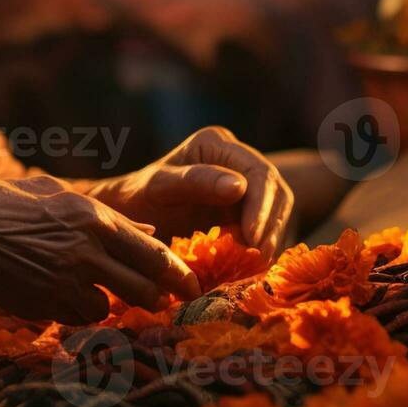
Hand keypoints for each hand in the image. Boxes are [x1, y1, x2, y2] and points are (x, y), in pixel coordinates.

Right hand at [0, 177, 200, 323]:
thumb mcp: (53, 193)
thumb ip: (106, 213)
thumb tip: (149, 230)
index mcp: (91, 215)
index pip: (151, 251)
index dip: (176, 272)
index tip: (190, 284)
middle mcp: (85, 249)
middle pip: (143, 285)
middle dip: (157, 295)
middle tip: (164, 300)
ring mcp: (65, 280)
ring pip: (110, 305)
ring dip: (111, 302)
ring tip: (99, 290)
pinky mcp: (45, 304)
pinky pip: (79, 317)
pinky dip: (80, 311)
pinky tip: (65, 296)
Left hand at [80, 126, 294, 258]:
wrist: (130, 213)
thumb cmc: (138, 198)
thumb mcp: (159, 187)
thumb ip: (195, 181)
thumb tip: (240, 187)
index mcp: (216, 142)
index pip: (258, 172)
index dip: (262, 207)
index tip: (253, 240)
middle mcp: (235, 156)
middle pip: (274, 189)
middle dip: (269, 225)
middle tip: (259, 258)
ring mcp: (243, 179)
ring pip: (277, 207)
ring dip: (271, 236)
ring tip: (256, 264)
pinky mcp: (245, 205)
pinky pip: (267, 222)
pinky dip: (264, 243)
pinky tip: (253, 263)